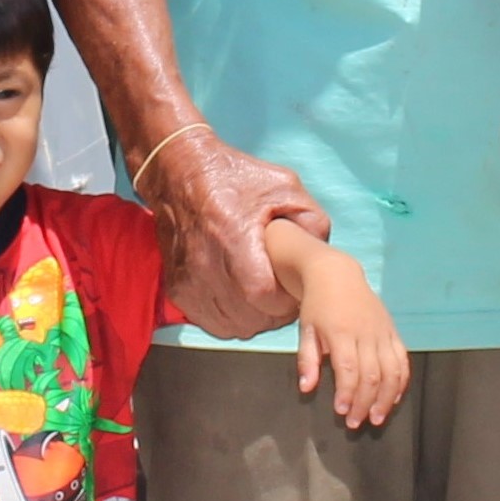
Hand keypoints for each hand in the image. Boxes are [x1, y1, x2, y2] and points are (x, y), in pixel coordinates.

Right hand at [143, 127, 324, 340]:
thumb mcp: (285, 186)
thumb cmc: (235, 178)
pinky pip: (212, 323)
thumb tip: (321, 254)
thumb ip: (312, 220)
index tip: (294, 288)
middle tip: (285, 295)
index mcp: (234, 237)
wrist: (181, 174)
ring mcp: (188, 281)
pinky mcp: (178, 290)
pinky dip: (232, 319)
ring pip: (232, 326)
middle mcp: (206, 264)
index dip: (285, 300)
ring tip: (266, 298)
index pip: (263, 295)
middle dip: (275, 313)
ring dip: (255, 319)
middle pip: (249, 317)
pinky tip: (244, 301)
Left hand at [277, 234, 408, 427]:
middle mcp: (366, 334)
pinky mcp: (393, 332)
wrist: (337, 275)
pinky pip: (402, 360)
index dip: (348, 394)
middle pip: (372, 375)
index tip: (342, 412)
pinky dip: (401, 382)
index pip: (349, 369)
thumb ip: (307, 360)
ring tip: (377, 418)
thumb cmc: (317, 305)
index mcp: (342, 333)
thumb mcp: (306, 330)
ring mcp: (383, 332)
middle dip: (365, 403)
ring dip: (386, 398)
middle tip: (356, 423)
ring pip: (392, 371)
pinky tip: (394, 398)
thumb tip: (306, 388)